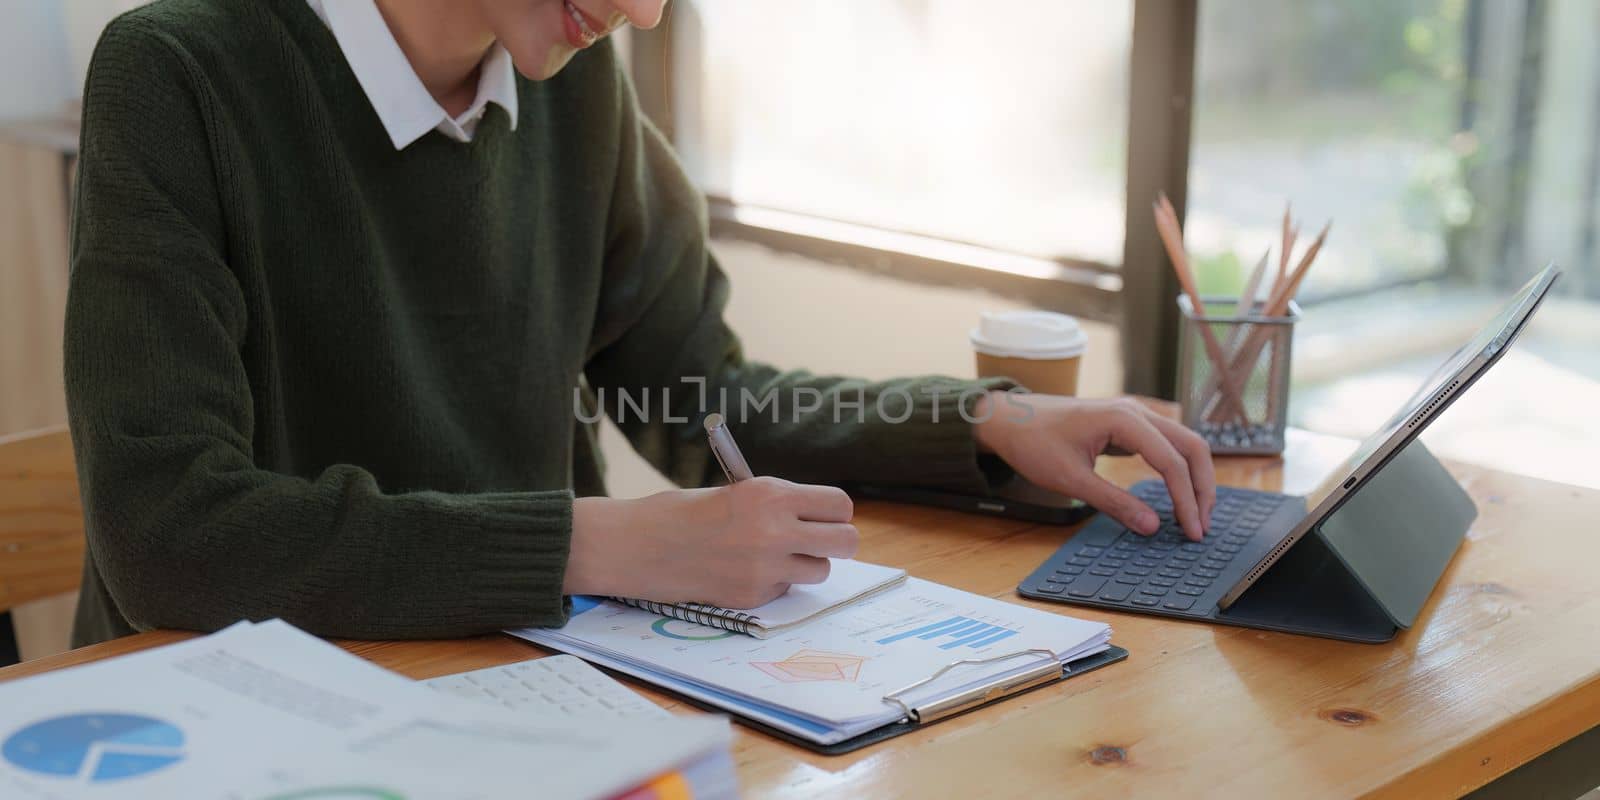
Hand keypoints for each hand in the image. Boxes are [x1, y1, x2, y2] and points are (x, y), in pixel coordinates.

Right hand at [564, 477, 858, 608]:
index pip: (839, 505)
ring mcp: (765, 568)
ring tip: (775, 555)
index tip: (826, 516)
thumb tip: (820, 521)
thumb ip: (780, 505)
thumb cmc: (685, 513)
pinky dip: (774, 582)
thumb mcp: (738, 493)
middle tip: (819, 541)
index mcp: (771, 495)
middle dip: (838, 542)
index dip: (835, 512)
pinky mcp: (752, 596)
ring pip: (820, 570)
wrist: (639, 545)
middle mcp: (775, 531)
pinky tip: (742, 571)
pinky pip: (785, 589)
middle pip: (846, 542)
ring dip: (805, 564)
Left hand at [974, 393, 1215, 540]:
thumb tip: (1152, 527)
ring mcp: (1135, 414)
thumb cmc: (1033, 443)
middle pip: (1191, 447)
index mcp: (1124, 419)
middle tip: (1201, 526)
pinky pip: (1167, 444)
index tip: (1191, 532)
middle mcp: (1137, 411)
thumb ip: (1114, 503)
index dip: (1186, 500)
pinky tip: (1179, 494)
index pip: (1172, 462)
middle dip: (1202, 488)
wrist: (1009, 419)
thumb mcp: (1071, 480)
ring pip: (1184, 443)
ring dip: (1195, 478)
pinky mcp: (1129, 423)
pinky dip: (1179, 468)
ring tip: (1196, 514)